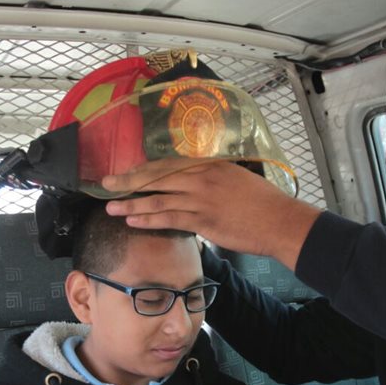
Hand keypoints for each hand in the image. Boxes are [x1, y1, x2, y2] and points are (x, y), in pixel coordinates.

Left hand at [103, 159, 320, 269]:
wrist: (279, 221)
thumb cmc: (262, 202)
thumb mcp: (235, 178)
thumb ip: (210, 178)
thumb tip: (189, 184)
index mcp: (208, 163)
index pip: (167, 163)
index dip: (143, 168)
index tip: (125, 172)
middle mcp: (201, 177)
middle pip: (156, 177)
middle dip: (127, 181)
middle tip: (106, 184)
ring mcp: (201, 199)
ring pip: (157, 198)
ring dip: (131, 202)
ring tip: (111, 207)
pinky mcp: (203, 220)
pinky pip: (169, 218)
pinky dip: (148, 218)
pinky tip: (133, 220)